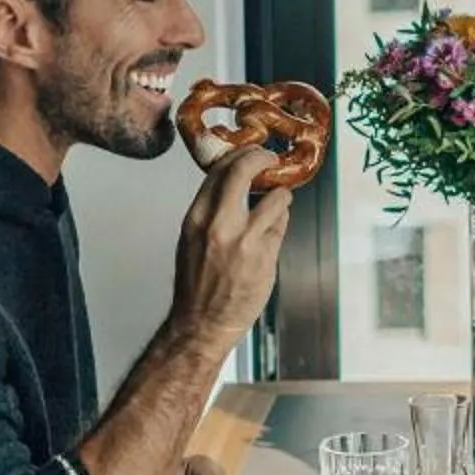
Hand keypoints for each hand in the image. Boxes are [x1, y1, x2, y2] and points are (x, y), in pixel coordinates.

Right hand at [170, 141, 291, 347]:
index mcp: (196, 218)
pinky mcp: (265, 256)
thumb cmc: (197, 284)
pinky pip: (281, 224)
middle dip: (262, 158)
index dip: (239, 155)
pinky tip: (274, 227)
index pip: (219, 170)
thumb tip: (233, 185)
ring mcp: (244, 240)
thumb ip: (212, 210)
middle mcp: (218, 224)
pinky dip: (280, 221)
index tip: (249, 152)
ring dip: (280, 195)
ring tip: (277, 201)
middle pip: (244, 171)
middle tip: (270, 159)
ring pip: (275, 197)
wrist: (202, 323)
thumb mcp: (193, 239)